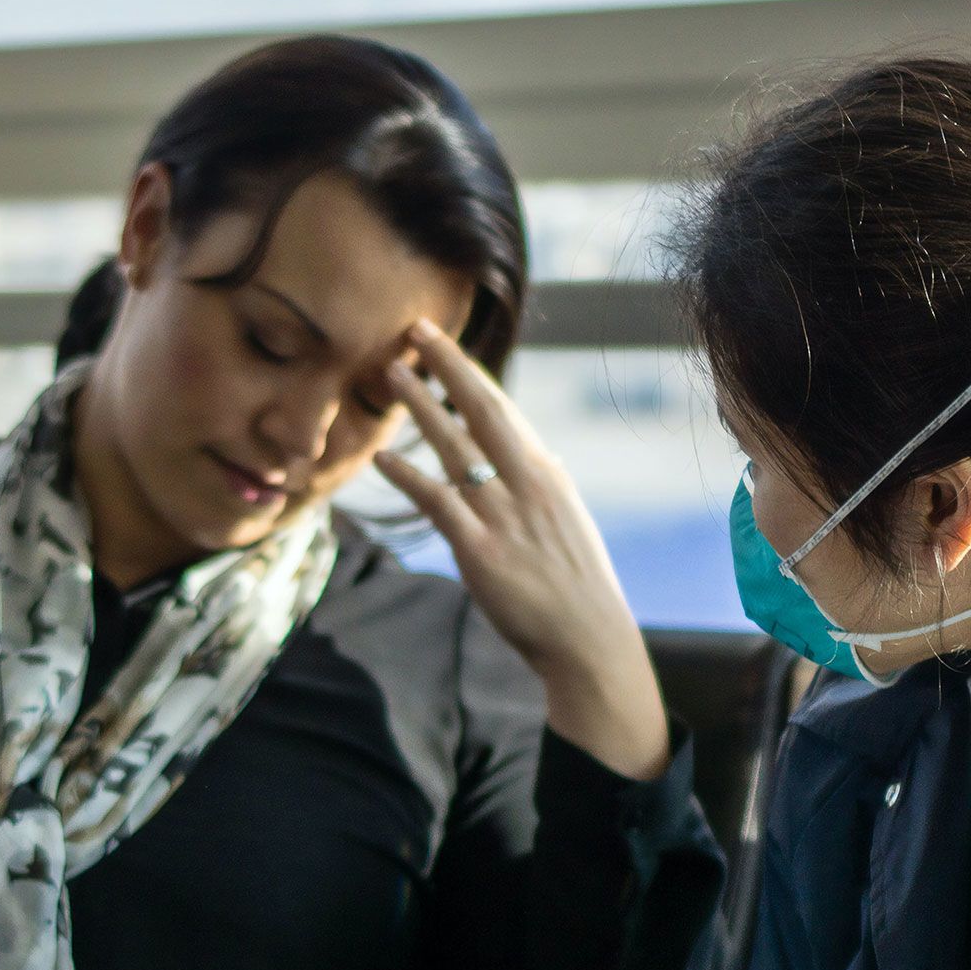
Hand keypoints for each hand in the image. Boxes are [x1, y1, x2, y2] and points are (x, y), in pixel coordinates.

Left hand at [375, 320, 670, 779]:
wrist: (588, 639)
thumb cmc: (576, 585)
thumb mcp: (568, 522)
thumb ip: (546, 486)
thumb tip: (541, 456)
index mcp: (548, 473)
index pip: (502, 409)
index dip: (468, 373)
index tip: (441, 342)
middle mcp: (527, 483)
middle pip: (482, 410)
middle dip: (448, 366)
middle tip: (415, 330)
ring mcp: (504, 515)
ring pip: (455, 447)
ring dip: (421, 407)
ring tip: (392, 375)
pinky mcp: (481, 551)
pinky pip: (438, 503)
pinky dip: (408, 476)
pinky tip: (382, 457)